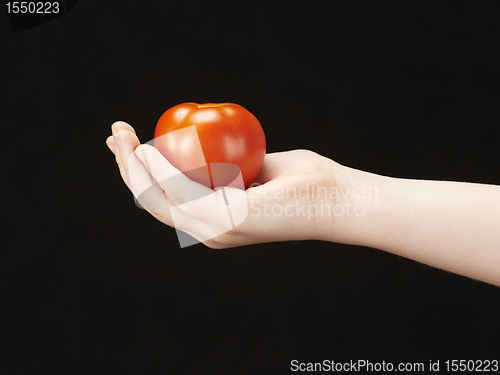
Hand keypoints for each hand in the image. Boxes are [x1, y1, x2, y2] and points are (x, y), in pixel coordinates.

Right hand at [106, 122, 347, 247]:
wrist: (340, 198)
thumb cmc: (305, 182)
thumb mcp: (259, 166)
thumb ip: (231, 162)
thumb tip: (209, 142)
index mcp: (215, 221)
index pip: (166, 198)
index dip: (140, 172)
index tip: (128, 142)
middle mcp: (210, 231)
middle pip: (153, 201)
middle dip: (127, 168)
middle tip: (115, 134)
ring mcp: (218, 230)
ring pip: (159, 201)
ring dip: (133, 167)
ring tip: (120, 136)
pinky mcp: (229, 221)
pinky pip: (184, 194)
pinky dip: (160, 171)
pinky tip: (147, 148)